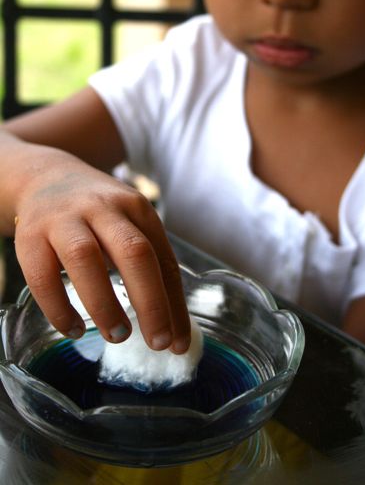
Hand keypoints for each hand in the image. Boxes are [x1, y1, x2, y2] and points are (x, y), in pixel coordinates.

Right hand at [13, 148, 190, 353]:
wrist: (44, 178)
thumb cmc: (96, 212)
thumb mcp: (128, 223)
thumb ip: (148, 263)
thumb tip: (172, 324)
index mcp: (136, 208)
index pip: (163, 259)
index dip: (173, 304)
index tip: (178, 343)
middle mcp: (103, 208)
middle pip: (134, 253)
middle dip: (151, 302)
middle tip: (157, 342)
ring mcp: (64, 219)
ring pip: (86, 259)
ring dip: (105, 304)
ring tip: (119, 336)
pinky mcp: (30, 235)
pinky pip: (43, 276)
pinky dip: (59, 308)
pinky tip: (73, 329)